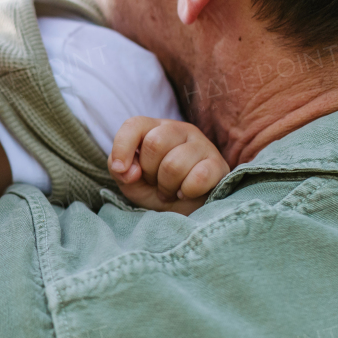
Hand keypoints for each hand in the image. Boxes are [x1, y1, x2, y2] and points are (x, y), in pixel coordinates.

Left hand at [109, 117, 228, 214]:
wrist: (187, 212)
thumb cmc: (156, 190)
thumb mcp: (129, 180)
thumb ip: (118, 169)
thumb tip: (130, 170)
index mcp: (155, 128)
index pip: (134, 125)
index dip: (122, 148)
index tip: (123, 172)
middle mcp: (179, 130)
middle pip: (155, 143)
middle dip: (150, 172)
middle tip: (156, 182)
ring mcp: (202, 144)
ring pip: (174, 163)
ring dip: (168, 186)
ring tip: (171, 190)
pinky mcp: (218, 165)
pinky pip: (197, 177)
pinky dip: (187, 191)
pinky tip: (187, 193)